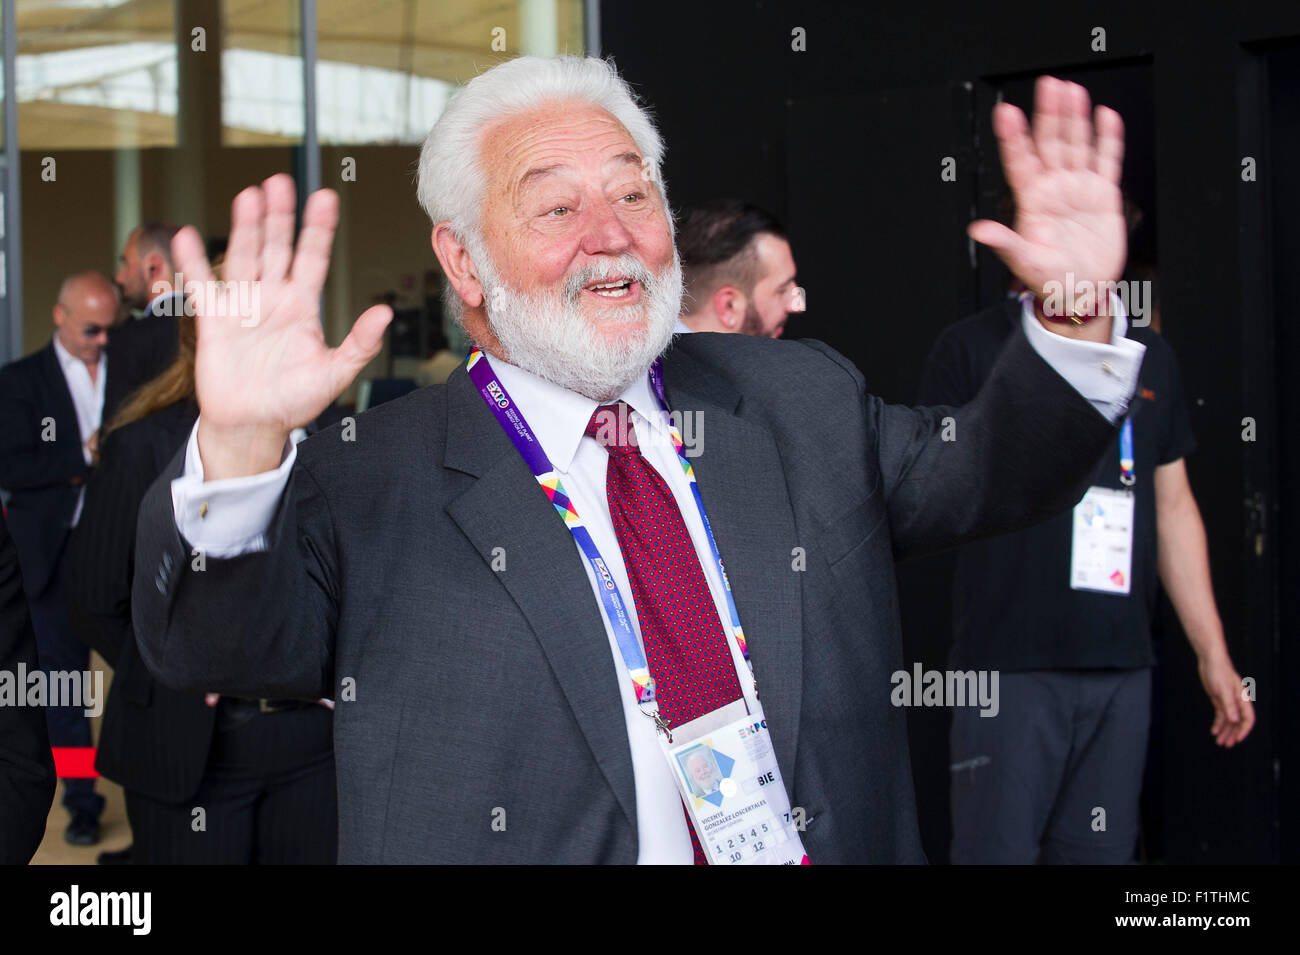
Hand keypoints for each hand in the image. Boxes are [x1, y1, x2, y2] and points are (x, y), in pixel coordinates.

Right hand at [173, 174, 391, 478]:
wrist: (252, 426)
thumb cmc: (294, 402)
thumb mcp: (334, 374)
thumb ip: (359, 344)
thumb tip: (385, 314)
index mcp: (303, 307)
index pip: (313, 258)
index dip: (318, 229)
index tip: (325, 197)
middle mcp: (273, 298)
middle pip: (277, 247)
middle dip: (280, 216)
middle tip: (282, 181)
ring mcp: (243, 305)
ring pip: (244, 256)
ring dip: (246, 227)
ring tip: (249, 194)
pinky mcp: (213, 320)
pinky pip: (202, 285)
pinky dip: (193, 262)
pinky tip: (188, 235)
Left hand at [968, 76, 1126, 342]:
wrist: (1081, 291)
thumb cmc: (1049, 280)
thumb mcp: (1024, 263)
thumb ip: (1004, 243)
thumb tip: (978, 231)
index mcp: (1032, 202)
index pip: (1020, 162)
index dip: (1014, 138)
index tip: (1006, 113)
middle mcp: (1054, 189)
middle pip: (1050, 144)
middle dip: (1048, 115)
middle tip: (1047, 85)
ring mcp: (1078, 188)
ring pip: (1076, 145)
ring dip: (1075, 118)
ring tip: (1071, 91)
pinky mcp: (1103, 194)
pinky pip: (1106, 160)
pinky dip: (1108, 139)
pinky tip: (1105, 116)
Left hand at [1197, 651, 1255, 747]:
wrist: (1210, 660)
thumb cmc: (1219, 671)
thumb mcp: (1223, 689)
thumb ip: (1229, 705)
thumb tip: (1234, 720)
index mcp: (1242, 699)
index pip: (1248, 719)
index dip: (1244, 730)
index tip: (1237, 740)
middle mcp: (1237, 701)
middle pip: (1238, 722)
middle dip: (1233, 734)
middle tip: (1227, 744)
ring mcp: (1228, 701)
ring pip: (1229, 720)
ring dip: (1225, 731)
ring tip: (1220, 742)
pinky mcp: (1219, 699)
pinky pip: (1221, 715)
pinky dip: (1218, 723)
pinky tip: (1214, 731)